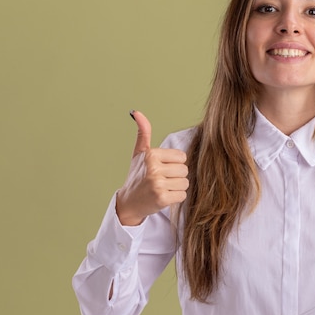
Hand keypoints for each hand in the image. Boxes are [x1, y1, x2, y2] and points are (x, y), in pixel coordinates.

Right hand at [115, 111, 188, 225]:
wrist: (129, 202)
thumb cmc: (137, 176)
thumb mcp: (139, 153)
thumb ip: (143, 133)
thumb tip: (136, 112)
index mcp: (150, 154)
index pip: (182, 157)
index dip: (174, 164)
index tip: (161, 169)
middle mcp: (153, 168)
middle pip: (185, 170)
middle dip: (176, 176)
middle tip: (161, 180)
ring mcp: (157, 184)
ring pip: (185, 183)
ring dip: (177, 188)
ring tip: (163, 188)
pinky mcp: (162, 198)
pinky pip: (182, 195)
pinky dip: (176, 198)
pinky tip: (163, 197)